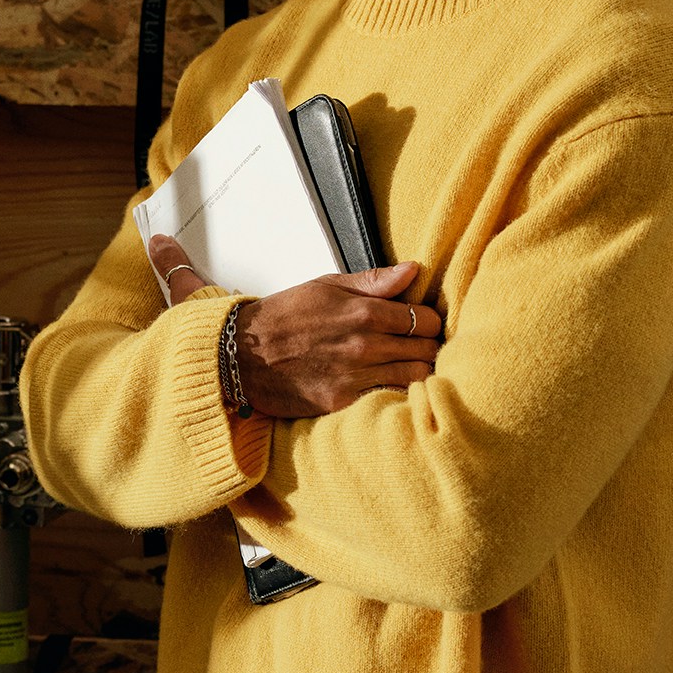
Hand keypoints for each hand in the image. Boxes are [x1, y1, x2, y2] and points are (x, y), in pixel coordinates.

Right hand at [146, 232, 441, 417]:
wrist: (242, 355)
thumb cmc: (284, 317)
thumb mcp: (327, 285)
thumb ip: (374, 281)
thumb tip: (413, 270)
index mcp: (363, 311)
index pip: (425, 318)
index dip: (430, 321)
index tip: (424, 323)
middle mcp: (363, 344)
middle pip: (426, 349)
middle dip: (429, 346)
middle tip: (420, 347)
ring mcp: (355, 376)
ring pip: (416, 377)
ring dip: (419, 372)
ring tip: (409, 366)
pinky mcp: (343, 402)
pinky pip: (389, 398)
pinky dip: (398, 393)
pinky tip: (392, 386)